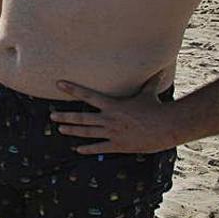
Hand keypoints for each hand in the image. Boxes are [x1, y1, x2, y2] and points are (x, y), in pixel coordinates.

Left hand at [50, 75, 180, 154]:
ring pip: (87, 132)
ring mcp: (112, 133)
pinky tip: (77, 150)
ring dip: (72, 131)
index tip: (59, 84)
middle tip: (52, 116)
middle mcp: (109, 119)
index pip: (88, 94)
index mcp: (113, 105)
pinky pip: (99, 148)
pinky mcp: (118, 145)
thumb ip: (150, 81)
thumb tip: (160, 68)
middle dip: (66, 116)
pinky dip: (88, 149)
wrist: (166, 128)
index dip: (72, 89)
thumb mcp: (150, 92)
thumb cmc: (157, 108)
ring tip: (60, 129)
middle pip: (82, 118)